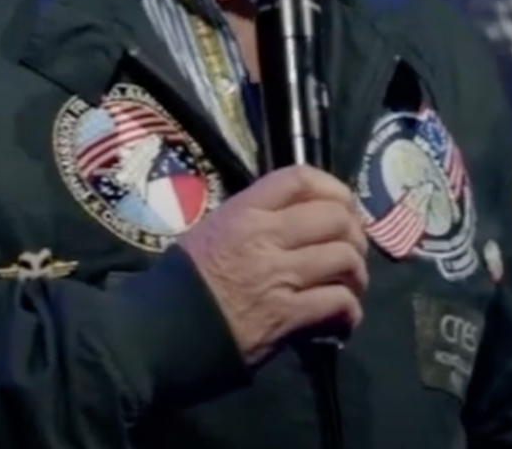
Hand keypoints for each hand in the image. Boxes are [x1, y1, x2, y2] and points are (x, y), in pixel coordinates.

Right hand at [176, 165, 368, 366]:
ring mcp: (278, 275)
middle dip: (354, 235)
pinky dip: (349, 310)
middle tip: (352, 252)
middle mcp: (265, 235)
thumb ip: (253, 219)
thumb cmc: (180, 282)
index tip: (343, 206)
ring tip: (350, 286)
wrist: (155, 333)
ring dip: (356, 274)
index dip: (333, 188)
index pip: (300, 179)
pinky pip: (337, 302)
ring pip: (344, 259)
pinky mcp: (285, 316)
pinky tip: (342, 318)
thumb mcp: (211, 230)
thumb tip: (296, 221)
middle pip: (335, 218)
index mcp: (244, 210)